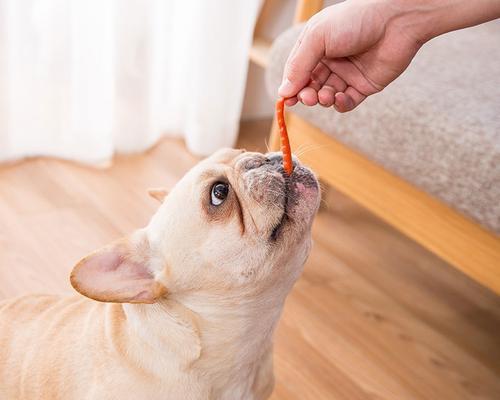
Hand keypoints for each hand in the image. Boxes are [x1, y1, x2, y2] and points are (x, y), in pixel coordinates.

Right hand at [278, 0, 422, 111]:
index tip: (287, 100)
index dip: (291, 86)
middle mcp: (330, 60)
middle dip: (307, 95)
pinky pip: (347, 102)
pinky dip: (340, 104)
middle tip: (308, 98)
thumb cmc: (355, 20)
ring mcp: (347, 74)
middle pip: (310, 86)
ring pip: (326, 96)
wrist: (396, 21)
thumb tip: (283, 91)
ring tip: (325, 96)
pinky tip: (339, 99)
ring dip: (322, 99)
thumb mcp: (317, 37)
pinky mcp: (363, 85)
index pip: (297, 72)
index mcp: (316, 46)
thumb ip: (298, 65)